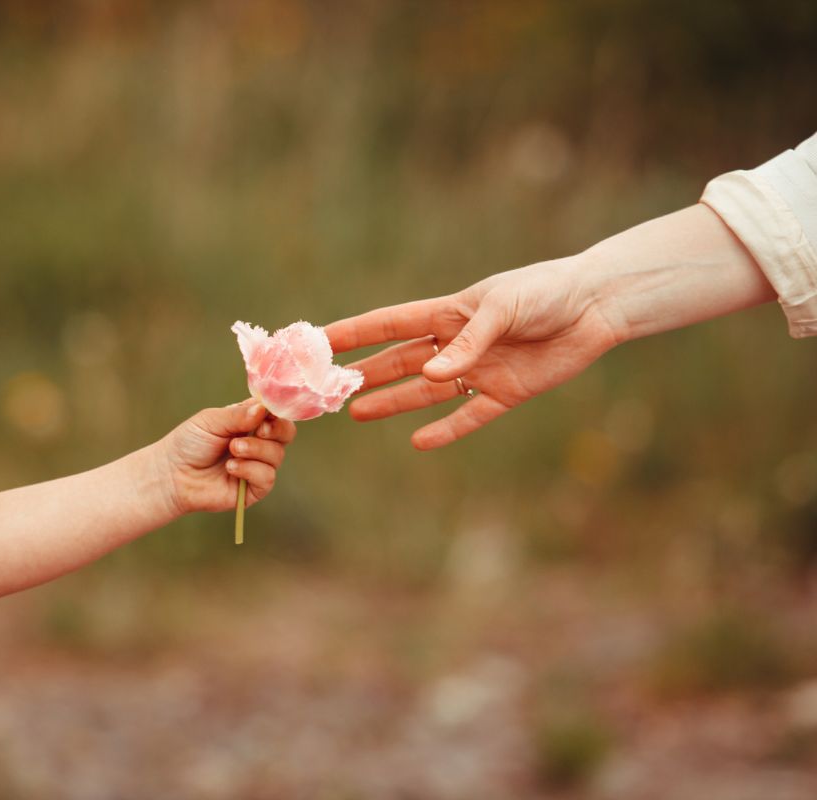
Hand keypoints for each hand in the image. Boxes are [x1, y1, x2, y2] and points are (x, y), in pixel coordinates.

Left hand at [158, 400, 296, 513]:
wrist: (172, 474)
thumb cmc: (189, 443)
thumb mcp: (212, 421)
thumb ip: (238, 414)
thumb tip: (264, 409)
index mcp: (250, 422)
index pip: (276, 414)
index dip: (277, 412)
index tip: (267, 412)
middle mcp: (258, 443)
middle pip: (287, 433)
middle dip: (276, 430)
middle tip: (259, 430)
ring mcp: (257, 466)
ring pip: (277, 455)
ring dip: (256, 450)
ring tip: (232, 449)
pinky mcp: (254, 489)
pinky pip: (267, 478)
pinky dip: (251, 470)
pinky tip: (231, 468)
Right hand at [325, 256, 622, 449]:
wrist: (597, 305)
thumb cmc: (547, 292)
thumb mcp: (503, 308)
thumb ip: (467, 342)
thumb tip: (432, 376)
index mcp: (449, 313)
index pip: (389, 325)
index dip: (353, 333)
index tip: (317, 340)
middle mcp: (457, 344)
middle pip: (400, 361)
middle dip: (365, 373)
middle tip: (329, 389)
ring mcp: (479, 370)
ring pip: (425, 391)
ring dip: (392, 401)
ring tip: (357, 412)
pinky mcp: (507, 393)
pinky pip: (470, 416)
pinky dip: (446, 430)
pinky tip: (419, 442)